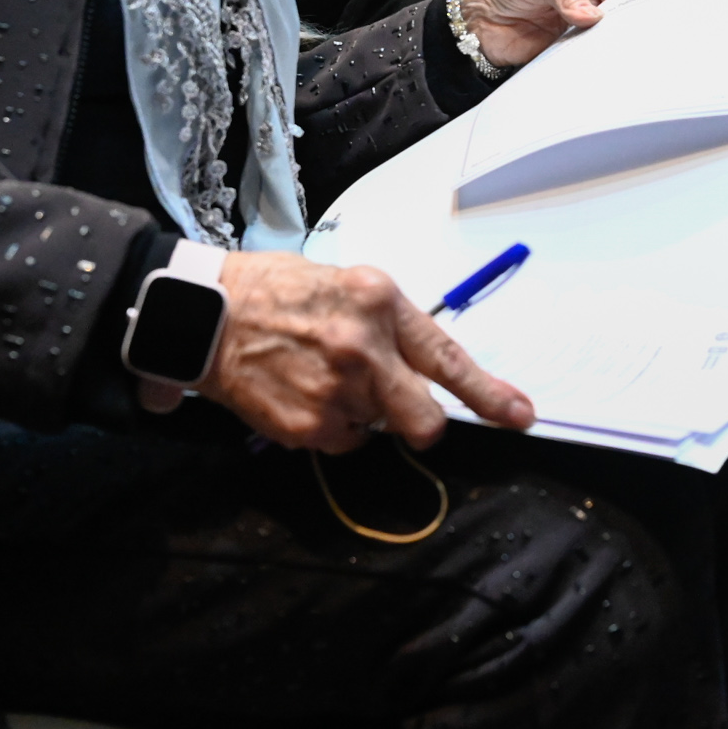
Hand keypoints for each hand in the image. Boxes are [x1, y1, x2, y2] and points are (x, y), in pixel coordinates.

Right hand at [197, 249, 535, 452]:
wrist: (207, 314)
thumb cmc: (279, 292)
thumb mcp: (348, 287)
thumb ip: (392, 327)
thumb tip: (428, 369)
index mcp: (380, 303)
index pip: (448, 357)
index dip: (488, 394)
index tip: (520, 416)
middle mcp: (363, 349)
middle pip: (423, 419)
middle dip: (421, 422)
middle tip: (400, 409)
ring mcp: (335, 392)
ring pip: (378, 428)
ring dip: (362, 412)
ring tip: (322, 377)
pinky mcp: (307, 425)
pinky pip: (342, 441)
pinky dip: (329, 425)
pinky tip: (301, 392)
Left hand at [455, 0, 625, 69]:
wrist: (475, 17)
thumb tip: (593, 16)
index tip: (620, 13)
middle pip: (616, 13)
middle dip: (617, 23)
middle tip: (615, 35)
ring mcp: (578, 27)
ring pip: (602, 37)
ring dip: (602, 43)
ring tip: (603, 49)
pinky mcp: (566, 50)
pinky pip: (583, 56)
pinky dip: (586, 59)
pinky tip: (588, 61)